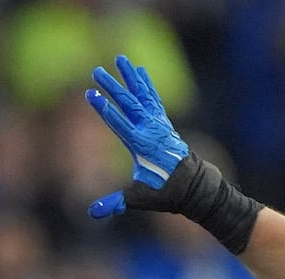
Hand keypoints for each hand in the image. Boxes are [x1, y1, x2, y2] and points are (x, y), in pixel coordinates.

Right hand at [84, 55, 263, 252]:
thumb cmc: (165, 193)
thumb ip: (115, 203)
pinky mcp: (164, 123)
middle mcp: (150, 130)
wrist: (194, 187)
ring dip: (129, 78)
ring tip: (120, 59)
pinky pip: (153, 99)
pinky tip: (140, 72)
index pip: (118, 123)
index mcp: (141, 146)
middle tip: (95, 71)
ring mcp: (159, 124)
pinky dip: (146, 85)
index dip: (103, 109)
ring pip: (142, 95)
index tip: (90, 94)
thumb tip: (92, 213)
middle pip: (128, 103)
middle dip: (111, 87)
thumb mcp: (139, 199)